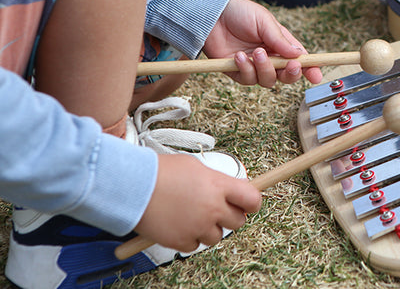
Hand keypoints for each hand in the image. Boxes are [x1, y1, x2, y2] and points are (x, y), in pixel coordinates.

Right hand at [134, 154, 261, 251]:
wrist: (132, 186)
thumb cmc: (160, 172)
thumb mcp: (195, 167)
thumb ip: (215, 181)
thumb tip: (228, 189)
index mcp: (219, 185)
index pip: (252, 199)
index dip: (253, 203)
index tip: (249, 204)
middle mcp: (212, 208)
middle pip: (238, 221)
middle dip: (230, 217)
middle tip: (217, 210)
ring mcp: (197, 226)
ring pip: (217, 237)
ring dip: (208, 229)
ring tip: (192, 215)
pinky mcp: (181, 241)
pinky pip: (194, 246)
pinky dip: (188, 238)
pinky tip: (178, 224)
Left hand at [202, 0, 322, 85]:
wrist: (212, 15)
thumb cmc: (240, 13)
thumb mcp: (265, 21)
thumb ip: (280, 40)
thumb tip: (299, 55)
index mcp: (281, 44)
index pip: (300, 60)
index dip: (310, 69)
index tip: (317, 76)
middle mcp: (270, 57)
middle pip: (287, 76)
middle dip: (291, 73)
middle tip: (290, 65)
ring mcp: (254, 66)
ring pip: (268, 80)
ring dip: (264, 68)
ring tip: (255, 52)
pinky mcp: (237, 72)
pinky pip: (248, 79)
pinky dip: (245, 69)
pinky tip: (239, 56)